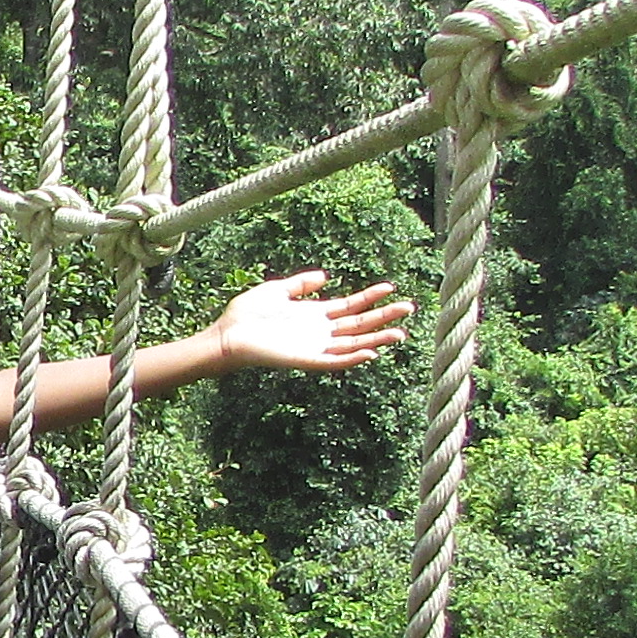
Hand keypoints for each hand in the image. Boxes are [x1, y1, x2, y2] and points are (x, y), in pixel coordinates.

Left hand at [213, 272, 411, 376]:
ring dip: (377, 340)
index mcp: (315, 314)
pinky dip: (352, 358)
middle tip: (409, 307)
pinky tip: (370, 353)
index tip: (390, 287)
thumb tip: (326, 276)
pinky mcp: (306, 360)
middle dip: (384, 317)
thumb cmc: (247, 314)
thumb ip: (301, 283)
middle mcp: (320, 332)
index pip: (351, 306)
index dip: (371, 297)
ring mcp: (315, 346)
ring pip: (354, 344)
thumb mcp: (277, 289)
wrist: (227, 335)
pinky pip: (334, 361)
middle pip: (360, 325)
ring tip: (400, 333)